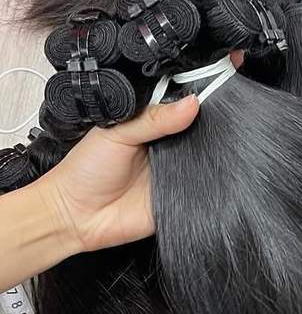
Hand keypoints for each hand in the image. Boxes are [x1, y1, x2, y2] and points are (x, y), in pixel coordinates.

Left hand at [42, 95, 198, 254]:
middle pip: (199, 139)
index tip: (210, 99)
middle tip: (211, 127)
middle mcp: (167, 152)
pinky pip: (202, 193)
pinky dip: (207, 187)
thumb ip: (153, 119)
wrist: (77, 214)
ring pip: (205, 165)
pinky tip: (204, 178)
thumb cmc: (86, 171)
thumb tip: (190, 104)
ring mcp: (176, 177)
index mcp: (152, 130)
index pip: (183, 114)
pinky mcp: (181, 202)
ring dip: (209, 161)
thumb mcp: (118, 132)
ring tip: (206, 152)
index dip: (196, 107)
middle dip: (207, 134)